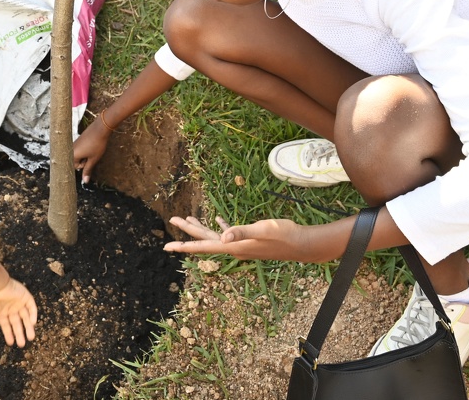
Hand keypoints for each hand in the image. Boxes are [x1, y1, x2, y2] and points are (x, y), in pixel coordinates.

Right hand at [0, 278, 37, 346]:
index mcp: (1, 311)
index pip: (6, 325)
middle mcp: (11, 307)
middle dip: (20, 333)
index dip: (9, 334)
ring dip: (28, 326)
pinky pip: (31, 306)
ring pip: (26, 316)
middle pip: (17, 322)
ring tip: (31, 338)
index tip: (11, 343)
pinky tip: (33, 323)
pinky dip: (33, 314)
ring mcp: (18, 302)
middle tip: (22, 344)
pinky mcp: (25, 296)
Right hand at [73, 116, 111, 184]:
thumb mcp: (93, 159)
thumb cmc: (97, 145)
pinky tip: (91, 145)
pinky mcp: (77, 140)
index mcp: (71, 155)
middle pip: (76, 161)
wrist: (100, 128)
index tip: (90, 157)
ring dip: (85, 155)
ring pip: (78, 155)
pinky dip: (85, 150)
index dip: (85, 165)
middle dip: (84, 160)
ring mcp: (73, 144)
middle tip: (91, 153)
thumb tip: (85, 181)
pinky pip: (79, 149)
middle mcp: (69, 149)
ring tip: (92, 149)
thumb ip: (87, 170)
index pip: (76, 167)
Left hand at [164, 215, 302, 260]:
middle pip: (205, 239)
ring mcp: (242, 245)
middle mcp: (234, 248)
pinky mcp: (249, 240)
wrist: (301, 244)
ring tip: (187, 219)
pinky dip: (222, 226)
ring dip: (201, 227)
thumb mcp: (262, 230)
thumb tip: (222, 237)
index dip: (184, 246)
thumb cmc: (284, 235)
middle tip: (173, 220)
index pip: (203, 246)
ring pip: (215, 236)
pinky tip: (218, 220)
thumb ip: (242, 232)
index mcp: (233, 246)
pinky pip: (230, 233)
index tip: (166, 247)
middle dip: (188, 231)